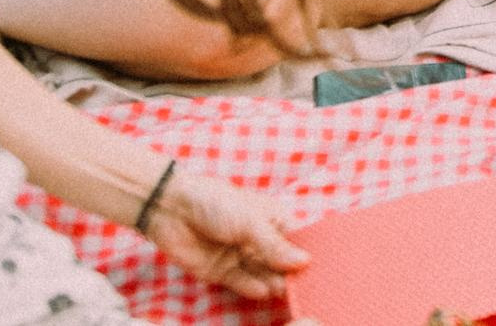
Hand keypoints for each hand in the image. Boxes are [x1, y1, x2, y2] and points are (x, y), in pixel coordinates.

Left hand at [146, 168, 308, 300]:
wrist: (171, 209)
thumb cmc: (216, 203)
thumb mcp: (251, 222)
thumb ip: (275, 246)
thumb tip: (305, 262)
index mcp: (273, 220)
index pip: (297, 240)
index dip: (308, 254)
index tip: (325, 268)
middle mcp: (260, 240)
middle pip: (282, 261)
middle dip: (293, 273)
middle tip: (308, 287)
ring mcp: (242, 256)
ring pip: (264, 274)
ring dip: (275, 283)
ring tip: (287, 292)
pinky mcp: (223, 273)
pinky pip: (243, 283)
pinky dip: (253, 288)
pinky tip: (264, 292)